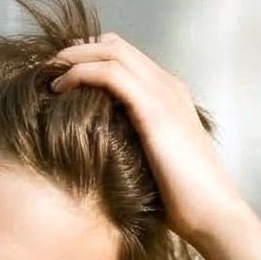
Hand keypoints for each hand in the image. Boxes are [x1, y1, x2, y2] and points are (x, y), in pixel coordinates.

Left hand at [44, 30, 249, 249]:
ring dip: (74, 57)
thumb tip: (97, 151)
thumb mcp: (152, 164)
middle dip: (77, 50)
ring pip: (111, 51)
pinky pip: (111, 75)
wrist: (213, 214)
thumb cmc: (183, 202)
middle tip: (47, 66)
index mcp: (169, 95)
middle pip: (116, 45)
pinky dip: (81, 73)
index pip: (126, 57)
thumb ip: (131, 145)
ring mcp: (164, 95)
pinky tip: (60, 88)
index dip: (90, 57)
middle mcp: (168, 86)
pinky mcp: (154, 111)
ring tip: (47, 72)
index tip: (60, 73)